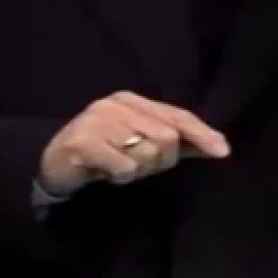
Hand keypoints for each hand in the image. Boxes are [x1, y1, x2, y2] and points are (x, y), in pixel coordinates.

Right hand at [37, 91, 229, 195]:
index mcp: (132, 100)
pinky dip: (120, 177)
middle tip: (137, 165)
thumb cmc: (104, 153)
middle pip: (167, 137)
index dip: (202, 133)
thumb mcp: (140, 144)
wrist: (53, 164)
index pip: (176, 115)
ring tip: (118, 167)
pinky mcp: (84, 142)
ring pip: (147, 153)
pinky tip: (106, 173)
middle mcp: (116, 104)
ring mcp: (98, 120)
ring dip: (137, 170)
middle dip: (160, 161)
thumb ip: (176, 142)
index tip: (223, 151)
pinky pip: (124, 167)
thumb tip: (218, 145)